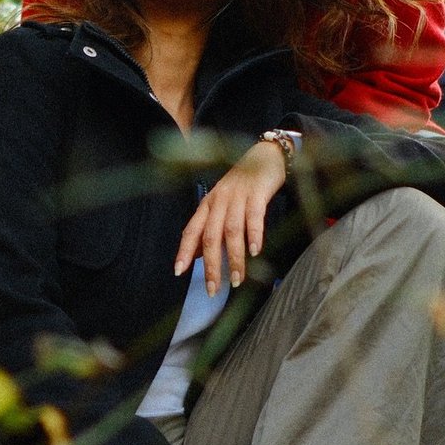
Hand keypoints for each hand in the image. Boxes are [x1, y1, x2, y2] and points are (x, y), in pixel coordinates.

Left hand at [174, 140, 288, 293]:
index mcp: (207, 204)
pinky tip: (255, 252)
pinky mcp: (257, 193)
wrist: (265, 156)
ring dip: (234, 258)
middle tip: (213, 289)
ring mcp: (237, 197)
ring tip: (237, 280)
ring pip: (231, 231)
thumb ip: (211, 227)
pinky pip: (254, 217)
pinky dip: (254, 235)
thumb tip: (199, 255)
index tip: (179, 272)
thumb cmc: (243, 185)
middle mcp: (219, 201)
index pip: (191, 230)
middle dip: (211, 265)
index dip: (184, 251)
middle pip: (210, 236)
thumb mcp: (222, 203)